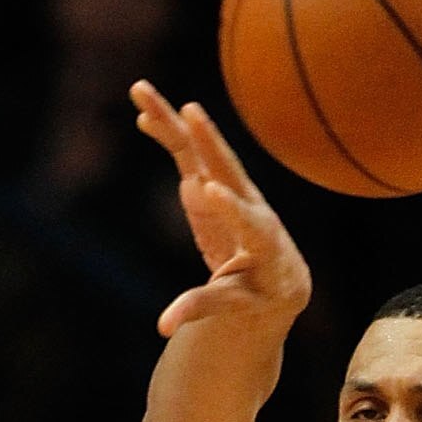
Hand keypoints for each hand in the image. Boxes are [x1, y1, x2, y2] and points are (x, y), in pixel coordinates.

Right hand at [132, 82, 311, 340]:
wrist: (278, 275)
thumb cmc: (259, 295)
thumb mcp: (235, 306)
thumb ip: (201, 308)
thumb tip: (164, 326)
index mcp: (265, 243)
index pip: (249, 223)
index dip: (231, 209)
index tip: (210, 191)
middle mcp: (249, 206)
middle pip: (228, 171)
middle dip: (209, 144)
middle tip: (190, 114)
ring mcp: (228, 189)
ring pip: (202, 152)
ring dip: (175, 123)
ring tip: (144, 94)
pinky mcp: (209, 184)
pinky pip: (187, 155)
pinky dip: (168, 136)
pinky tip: (143, 116)